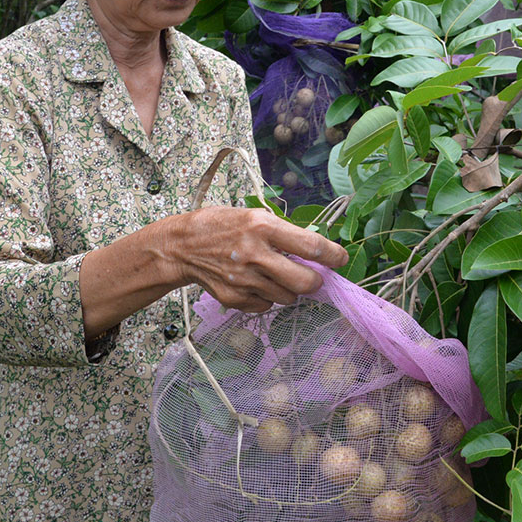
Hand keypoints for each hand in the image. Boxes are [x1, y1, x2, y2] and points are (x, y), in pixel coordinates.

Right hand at [159, 206, 348, 313]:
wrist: (181, 247)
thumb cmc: (220, 226)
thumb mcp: (253, 216)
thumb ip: (282, 233)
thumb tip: (314, 251)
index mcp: (263, 228)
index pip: (311, 246)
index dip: (333, 255)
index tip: (340, 259)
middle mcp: (255, 255)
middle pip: (305, 282)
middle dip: (316, 282)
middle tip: (313, 277)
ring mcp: (244, 280)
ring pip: (288, 297)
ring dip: (289, 289)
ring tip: (274, 275)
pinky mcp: (235, 298)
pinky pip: (266, 305)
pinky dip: (267, 297)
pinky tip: (254, 283)